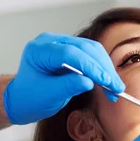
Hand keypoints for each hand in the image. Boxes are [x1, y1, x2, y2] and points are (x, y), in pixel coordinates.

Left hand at [4, 33, 124, 124]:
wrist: (23, 99)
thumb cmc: (30, 98)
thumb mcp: (48, 96)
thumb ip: (67, 87)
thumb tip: (89, 81)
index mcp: (39, 50)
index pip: (69, 53)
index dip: (90, 67)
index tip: (106, 81)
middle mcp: (51, 42)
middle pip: (84, 48)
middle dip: (103, 68)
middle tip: (116, 87)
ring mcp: (61, 43)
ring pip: (91, 49)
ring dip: (105, 68)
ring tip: (115, 88)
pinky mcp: (71, 49)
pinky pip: (91, 55)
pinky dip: (101, 68)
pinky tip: (108, 82)